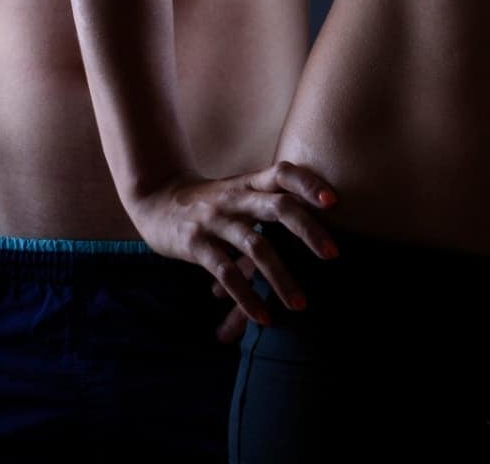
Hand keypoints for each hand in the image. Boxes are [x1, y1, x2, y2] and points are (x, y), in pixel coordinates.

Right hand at [130, 161, 339, 327]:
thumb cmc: (209, 200)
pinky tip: (263, 318)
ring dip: (280, 277)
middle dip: (307, 230)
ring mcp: (214, 220)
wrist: (155, 198)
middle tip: (333, 255)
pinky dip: (246, 297)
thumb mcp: (238, 190)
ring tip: (300, 305)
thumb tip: (321, 212)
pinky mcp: (195, 244)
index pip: (282, 173)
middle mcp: (234, 198)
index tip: (334, 202)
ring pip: (254, 246)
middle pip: (277, 207)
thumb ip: (270, 198)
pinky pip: (225, 273)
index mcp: (248, 183)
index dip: (308, 184)